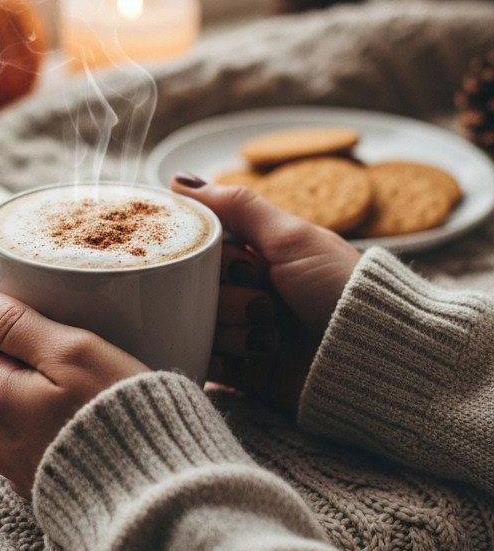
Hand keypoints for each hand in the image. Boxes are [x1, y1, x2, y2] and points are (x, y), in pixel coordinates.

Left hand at [0, 263, 146, 496]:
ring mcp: (10, 461)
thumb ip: (15, 324)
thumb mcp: (72, 354)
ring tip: (28, 338)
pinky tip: (45, 388)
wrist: (154, 496)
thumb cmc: (119, 416)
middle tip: (6, 297)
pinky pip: (10, 427)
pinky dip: (15, 396)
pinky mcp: (34, 478)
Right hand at [171, 176, 360, 412]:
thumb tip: (181, 180)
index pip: (204, 247)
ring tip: (271, 335)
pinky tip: (251, 357)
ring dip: (233, 330)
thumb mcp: (291, 238)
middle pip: (197, 287)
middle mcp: (249, 289)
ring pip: (201, 325)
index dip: (210, 255)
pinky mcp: (244, 371)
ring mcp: (245, 331)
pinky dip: (222, 359)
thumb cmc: (339, 287)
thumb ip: (237, 207)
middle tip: (266, 301)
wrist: (369, 354)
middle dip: (229, 296)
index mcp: (260, 254)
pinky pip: (206, 362)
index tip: (240, 263)